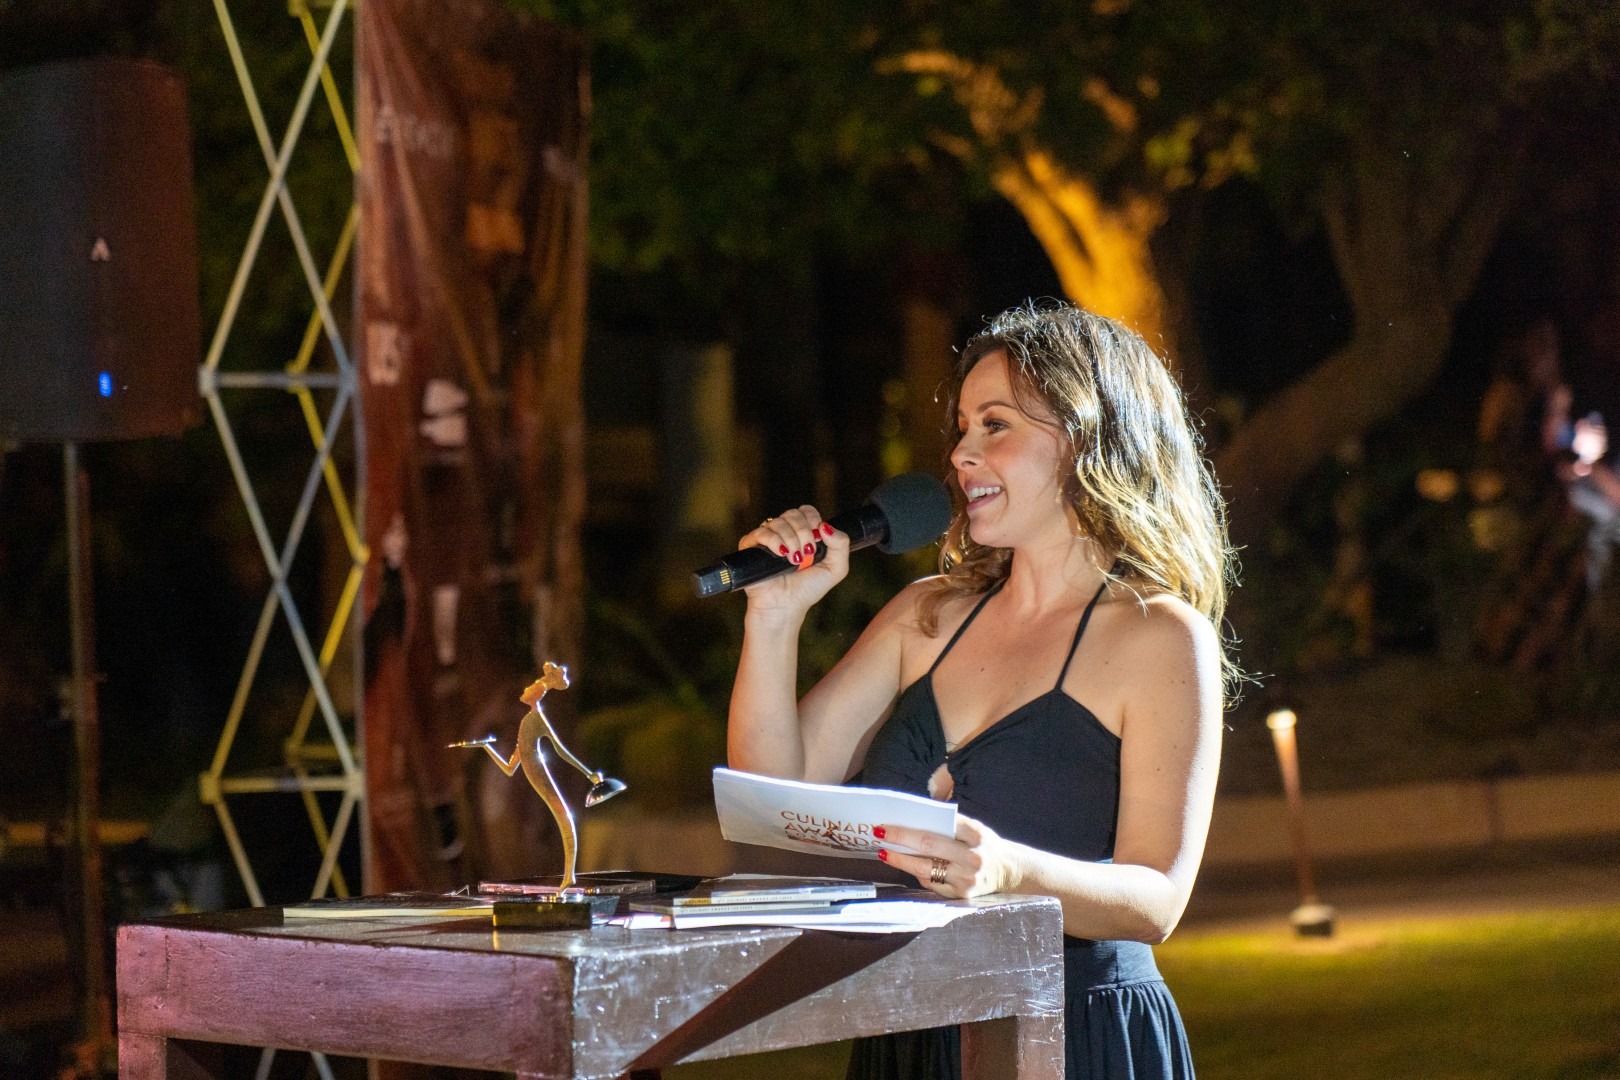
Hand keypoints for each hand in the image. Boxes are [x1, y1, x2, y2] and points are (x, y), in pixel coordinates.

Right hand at [738, 505, 848, 612]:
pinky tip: (781, 554)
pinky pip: (761, 532)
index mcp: (802, 533)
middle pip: (793, 513)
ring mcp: (766, 539)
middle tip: (807, 553)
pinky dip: (773, 541)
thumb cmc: (808, 589)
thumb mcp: (835, 568)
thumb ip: (841, 544)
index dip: (813, 519)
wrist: (786, 607)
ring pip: (778, 522)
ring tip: (794, 560)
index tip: (817, 538)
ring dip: (791, 540)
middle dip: (803, 532)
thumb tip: (826, 525)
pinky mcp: (751, 546)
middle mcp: (784, 533)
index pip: (806, 511)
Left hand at [875, 814, 1021, 898]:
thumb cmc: (985, 846)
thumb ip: (952, 824)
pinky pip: (932, 884)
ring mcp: (967, 879)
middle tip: (880, 834)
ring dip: (902, 860)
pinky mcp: (961, 896)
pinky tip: (907, 866)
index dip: (913, 824)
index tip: (890, 821)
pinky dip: (918, 874)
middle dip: (901, 838)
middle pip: (929, 845)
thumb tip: (915, 819)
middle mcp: (973, 858)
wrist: (1009, 873)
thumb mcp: (976, 829)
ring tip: (885, 853)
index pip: (940, 825)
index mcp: (976, 835)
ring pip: (926, 869)